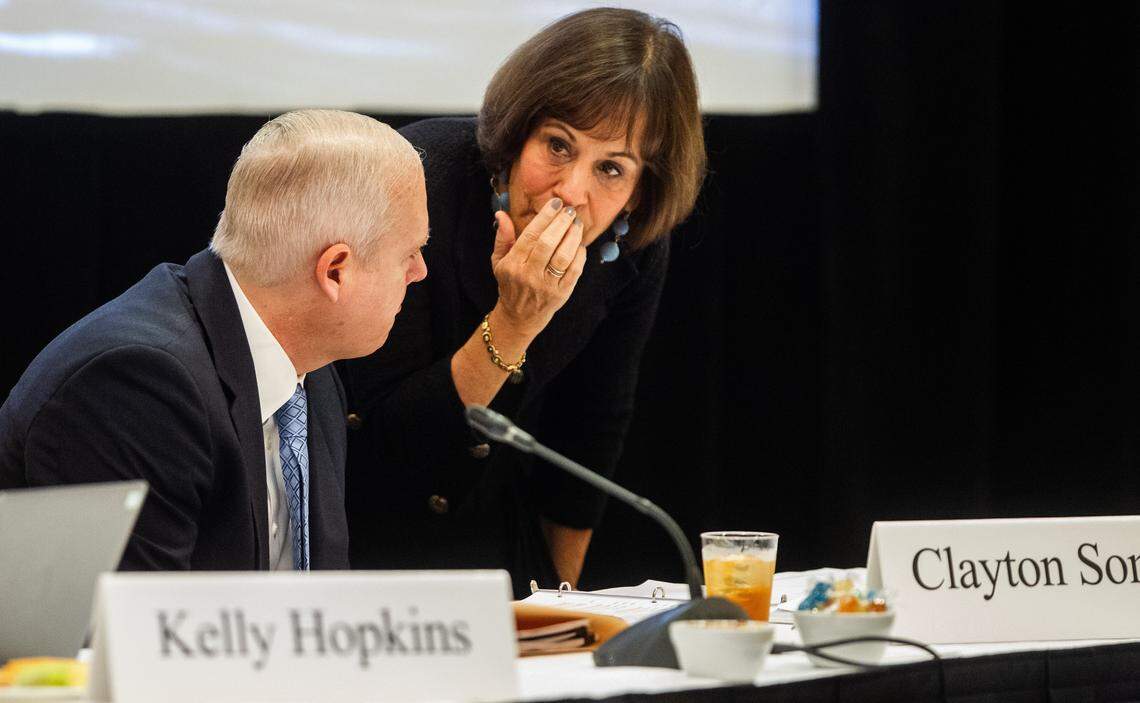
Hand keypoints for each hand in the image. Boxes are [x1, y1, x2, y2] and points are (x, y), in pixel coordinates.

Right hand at [490, 197, 587, 339]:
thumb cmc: (510, 284)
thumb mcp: (499, 261)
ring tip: (576, 224)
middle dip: (561, 223)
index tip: (555, 203)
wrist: (519, 317)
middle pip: (548, 244)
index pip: (530, 236)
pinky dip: (580, 255)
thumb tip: (501, 213)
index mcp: (513, 265)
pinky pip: (574, 271)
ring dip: (573, 237)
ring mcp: (546, 286)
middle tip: (569, 211)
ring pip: (563, 257)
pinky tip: (579, 244)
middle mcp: (529, 275)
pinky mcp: (561, 294)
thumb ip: (503, 237)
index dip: (545, 216)